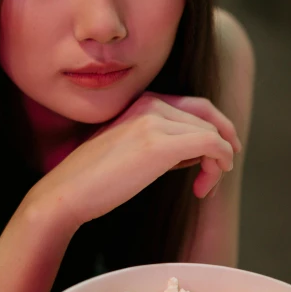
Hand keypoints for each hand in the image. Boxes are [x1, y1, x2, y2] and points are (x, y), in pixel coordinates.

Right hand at [25, 91, 240, 231]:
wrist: (67, 191)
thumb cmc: (96, 179)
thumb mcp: (133, 148)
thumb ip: (165, 141)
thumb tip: (204, 151)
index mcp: (142, 100)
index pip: (197, 107)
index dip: (216, 130)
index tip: (219, 158)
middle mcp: (150, 103)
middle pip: (209, 117)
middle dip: (223, 144)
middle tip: (220, 174)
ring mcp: (153, 120)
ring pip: (212, 133)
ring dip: (218, 164)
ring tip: (202, 189)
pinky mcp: (158, 144)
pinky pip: (211, 144)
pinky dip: (220, 163)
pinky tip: (203, 187)